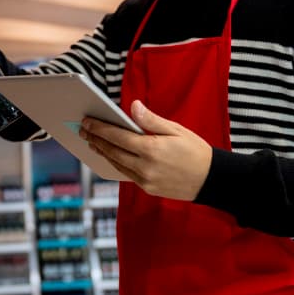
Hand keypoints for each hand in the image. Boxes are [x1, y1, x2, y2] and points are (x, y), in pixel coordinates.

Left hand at [80, 100, 212, 200]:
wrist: (211, 180)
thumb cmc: (195, 151)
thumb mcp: (176, 130)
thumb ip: (151, 120)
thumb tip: (133, 106)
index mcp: (152, 149)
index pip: (118, 137)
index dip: (100, 128)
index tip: (87, 121)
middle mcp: (145, 167)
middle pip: (112, 151)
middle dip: (96, 139)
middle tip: (83, 130)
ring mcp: (145, 180)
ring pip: (116, 164)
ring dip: (102, 152)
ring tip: (91, 141)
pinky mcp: (147, 188)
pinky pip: (125, 174)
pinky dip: (114, 162)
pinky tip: (109, 155)